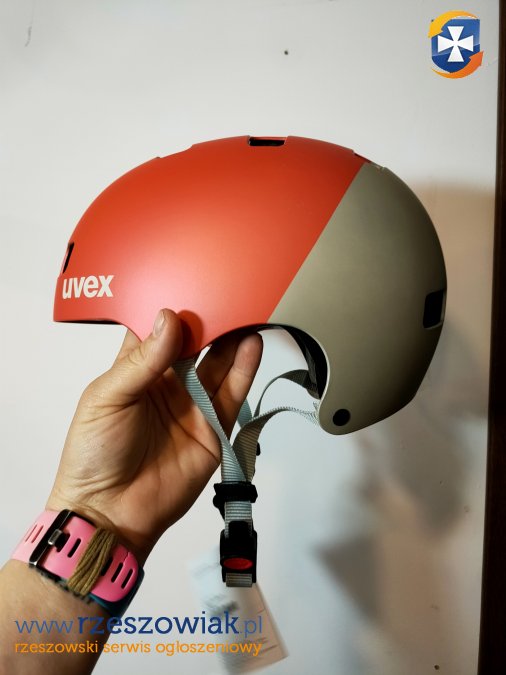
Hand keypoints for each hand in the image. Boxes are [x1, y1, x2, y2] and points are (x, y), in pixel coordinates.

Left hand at [46, 309, 262, 563]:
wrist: (112, 513)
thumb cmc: (93, 455)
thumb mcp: (107, 399)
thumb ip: (141, 361)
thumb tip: (168, 320)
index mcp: (135, 370)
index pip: (158, 329)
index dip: (173, 308)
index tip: (190, 283)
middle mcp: (167, 382)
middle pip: (195, 342)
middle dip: (210, 318)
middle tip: (227, 292)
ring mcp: (193, 403)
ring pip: (218, 362)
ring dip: (233, 337)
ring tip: (247, 310)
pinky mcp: (213, 426)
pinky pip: (232, 392)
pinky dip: (244, 368)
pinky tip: (251, 344)